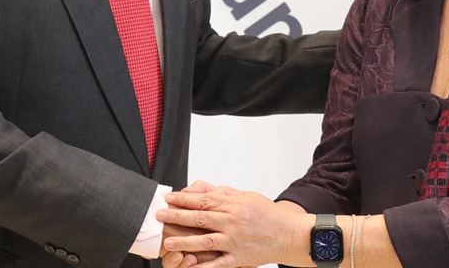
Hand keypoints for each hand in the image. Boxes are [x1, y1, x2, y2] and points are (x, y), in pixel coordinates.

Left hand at [158, 185, 310, 267]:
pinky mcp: (239, 258)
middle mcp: (233, 222)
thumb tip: (194, 189)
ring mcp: (235, 241)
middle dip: (177, 217)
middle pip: (200, 219)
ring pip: (205, 241)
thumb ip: (219, 191)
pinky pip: (218, 264)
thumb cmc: (265, 213)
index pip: (203, 200)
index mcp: (234, 204)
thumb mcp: (244, 195)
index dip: (184, 200)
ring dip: (185, 242)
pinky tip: (189, 267)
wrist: (288, 234)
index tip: (168, 199)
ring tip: (168, 242)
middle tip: (160, 216)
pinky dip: (203, 267)